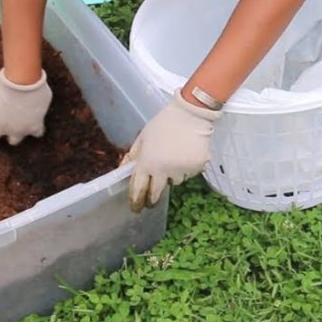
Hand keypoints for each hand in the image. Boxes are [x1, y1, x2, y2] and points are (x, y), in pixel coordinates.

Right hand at [0, 68, 51, 144]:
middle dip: (14, 132)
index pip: (37, 133)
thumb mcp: (45, 97)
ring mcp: (2, 125)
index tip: (34, 119)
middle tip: (14, 121)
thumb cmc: (37, 88)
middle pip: (14, 140)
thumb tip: (36, 102)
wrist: (21, 83)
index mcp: (34, 127)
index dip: (35, 126)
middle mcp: (18, 131)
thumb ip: (40, 105)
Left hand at [121, 91, 220, 211]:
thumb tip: (124, 169)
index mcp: (147, 162)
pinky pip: (189, 173)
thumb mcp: (143, 137)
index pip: (138, 188)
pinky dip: (187, 167)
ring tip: (175, 157)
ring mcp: (181, 170)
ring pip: (174, 181)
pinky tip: (187, 153)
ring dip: (172, 175)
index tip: (136, 208)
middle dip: (152, 199)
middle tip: (151, 201)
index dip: (136, 200)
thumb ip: (134, 156)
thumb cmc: (164, 123)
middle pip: (156, 193)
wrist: (191, 113)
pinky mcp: (197, 168)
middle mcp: (163, 170)